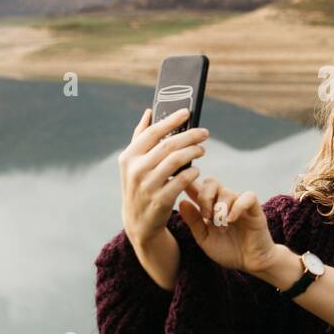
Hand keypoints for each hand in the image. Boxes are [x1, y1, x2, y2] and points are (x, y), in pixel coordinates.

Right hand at [118, 107, 207, 258]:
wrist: (138, 221)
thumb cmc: (140, 184)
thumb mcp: (133, 163)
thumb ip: (140, 136)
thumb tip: (149, 111)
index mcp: (128, 157)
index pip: (152, 132)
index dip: (171, 120)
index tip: (187, 112)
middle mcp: (135, 170)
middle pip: (168, 145)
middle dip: (189, 136)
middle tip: (204, 132)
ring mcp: (147, 186)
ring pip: (176, 161)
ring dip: (193, 152)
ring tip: (202, 149)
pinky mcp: (160, 200)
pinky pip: (182, 180)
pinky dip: (192, 172)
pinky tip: (197, 170)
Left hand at [178, 176, 279, 277]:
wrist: (250, 262)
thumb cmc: (228, 250)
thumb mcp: (204, 239)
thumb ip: (193, 221)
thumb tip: (182, 201)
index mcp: (210, 207)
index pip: (198, 187)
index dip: (189, 184)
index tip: (180, 186)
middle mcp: (224, 202)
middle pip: (211, 182)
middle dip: (205, 197)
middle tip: (206, 216)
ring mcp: (240, 204)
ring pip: (227, 191)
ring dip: (220, 209)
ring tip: (222, 226)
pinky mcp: (255, 209)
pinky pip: (248, 197)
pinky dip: (237, 207)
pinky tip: (231, 220)